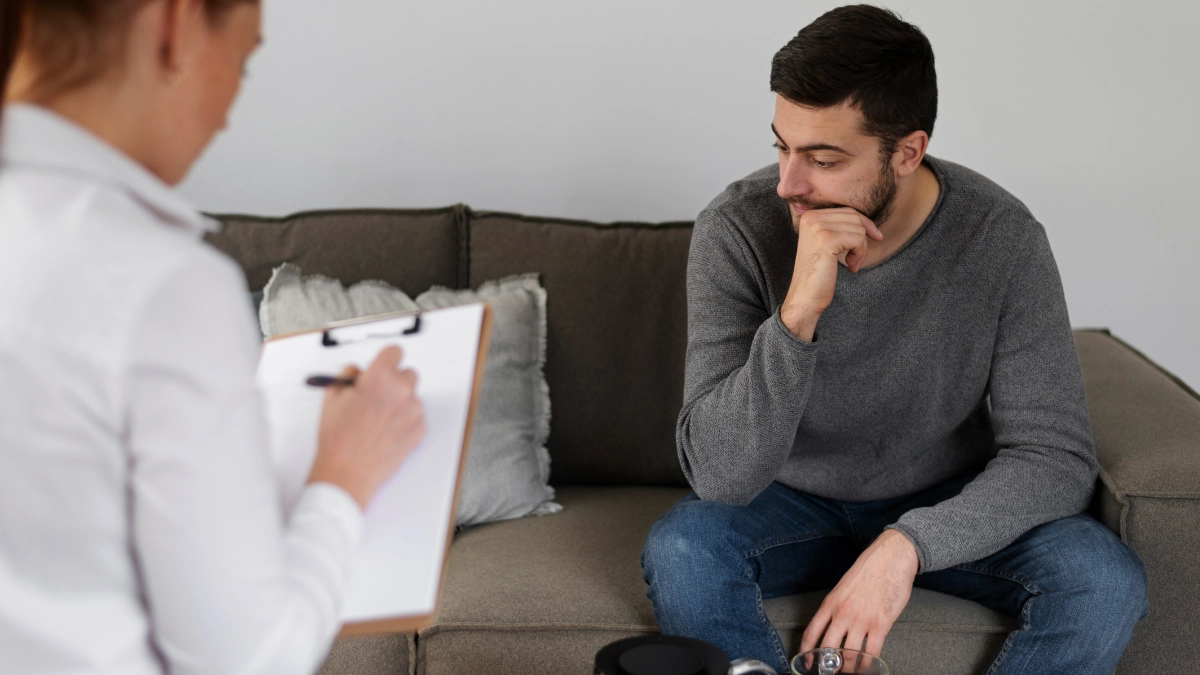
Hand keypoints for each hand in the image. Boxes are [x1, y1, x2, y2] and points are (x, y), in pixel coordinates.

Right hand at [309, 346, 425, 509]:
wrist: (347, 472)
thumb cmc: (338, 438)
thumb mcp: (332, 397)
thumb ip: (347, 376)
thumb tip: (358, 372)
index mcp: (380, 378)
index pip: (395, 352)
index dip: (386, 360)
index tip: (383, 366)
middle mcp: (401, 391)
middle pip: (407, 373)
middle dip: (394, 381)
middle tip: (378, 395)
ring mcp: (413, 411)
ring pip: (411, 396)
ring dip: (400, 401)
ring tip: (377, 420)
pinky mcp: (420, 429)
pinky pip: (415, 416)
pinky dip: (404, 420)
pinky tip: (385, 432)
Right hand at [780, 207, 882, 340]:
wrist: (805, 296)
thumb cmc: (818, 273)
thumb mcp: (827, 243)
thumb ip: (840, 227)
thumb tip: (868, 223)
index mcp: (809, 216)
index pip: (848, 211)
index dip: (865, 225)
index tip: (875, 238)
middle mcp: (811, 218)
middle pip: (855, 218)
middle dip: (862, 239)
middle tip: (855, 259)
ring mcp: (818, 228)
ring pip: (859, 228)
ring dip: (861, 249)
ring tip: (851, 263)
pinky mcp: (827, 240)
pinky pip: (858, 239)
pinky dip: (859, 254)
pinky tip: (850, 266)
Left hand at [800, 529, 918, 659]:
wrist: (890, 558)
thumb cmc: (868, 571)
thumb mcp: (842, 587)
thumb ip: (835, 607)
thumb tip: (830, 627)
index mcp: (830, 603)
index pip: (811, 633)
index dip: (806, 652)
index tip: (806, 662)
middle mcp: (842, 614)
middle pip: (827, 649)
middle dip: (827, 666)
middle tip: (829, 672)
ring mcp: (862, 620)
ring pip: (849, 656)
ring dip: (848, 669)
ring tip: (848, 672)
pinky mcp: (881, 624)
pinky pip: (871, 653)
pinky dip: (867, 665)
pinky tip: (866, 668)